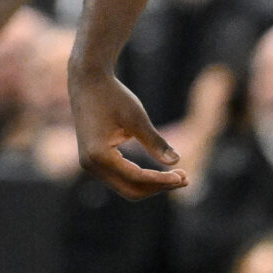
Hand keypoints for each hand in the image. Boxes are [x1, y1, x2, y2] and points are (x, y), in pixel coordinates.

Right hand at [70, 66, 187, 198]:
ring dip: (151, 185)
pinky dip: (141, 178)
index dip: (161, 180)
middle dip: (158, 187)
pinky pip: (120, 178)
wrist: (88, 82)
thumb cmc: (112, 96)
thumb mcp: (136, 118)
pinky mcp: (94, 161)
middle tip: (185, 179)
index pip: (136, 178)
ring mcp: (90, 165)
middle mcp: (91, 165)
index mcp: (99, 155)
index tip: (183, 176)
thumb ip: (155, 142)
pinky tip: (160, 172)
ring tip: (177, 176)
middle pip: (131, 190)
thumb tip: (176, 162)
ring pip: (126, 187)